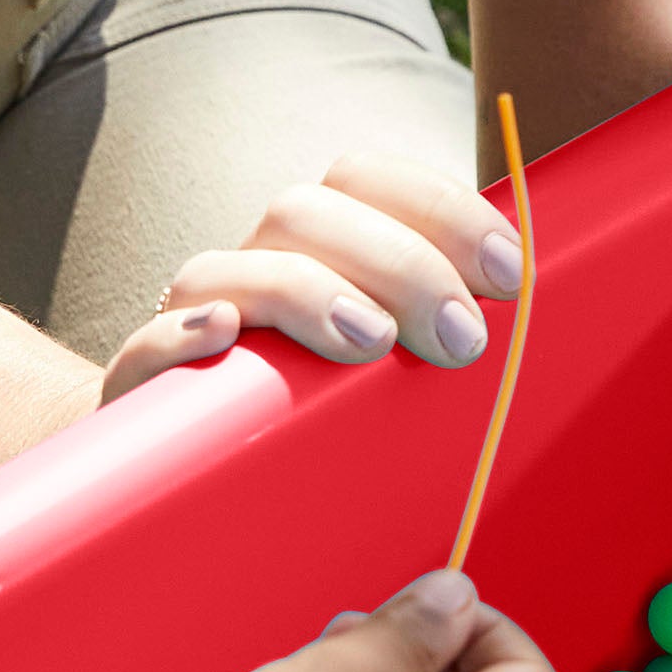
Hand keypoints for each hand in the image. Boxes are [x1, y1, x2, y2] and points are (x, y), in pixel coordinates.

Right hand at [102, 153, 531, 399]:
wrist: (202, 491)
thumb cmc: (328, 425)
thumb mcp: (398, 373)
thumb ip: (446, 329)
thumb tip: (530, 306)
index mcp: (319, 247)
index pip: (369, 179)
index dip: (444, 209)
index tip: (510, 275)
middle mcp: (253, 265)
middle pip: (305, 211)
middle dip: (397, 262)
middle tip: (461, 340)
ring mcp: (190, 321)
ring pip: (227, 267)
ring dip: (307, 293)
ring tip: (371, 344)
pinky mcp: (141, 388)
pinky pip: (144, 345)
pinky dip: (179, 336)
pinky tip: (223, 335)